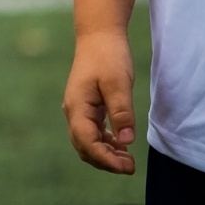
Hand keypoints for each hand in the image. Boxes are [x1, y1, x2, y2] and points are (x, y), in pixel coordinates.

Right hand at [63, 30, 136, 174]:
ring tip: (128, 160)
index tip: (127, 167)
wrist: (99, 36)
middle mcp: (74, 111)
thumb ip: (121, 112)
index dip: (105, 159)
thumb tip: (126, 141)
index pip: (86, 142)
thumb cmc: (108, 56)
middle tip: (131, 167)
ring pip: (87, 142)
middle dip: (105, 161)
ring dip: (105, 154)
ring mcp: (79, 110)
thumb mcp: (118, 83)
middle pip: (84, 147)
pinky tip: (121, 144)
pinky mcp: (87, 107)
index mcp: (77, 107)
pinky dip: (105, 143)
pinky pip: (92, 132)